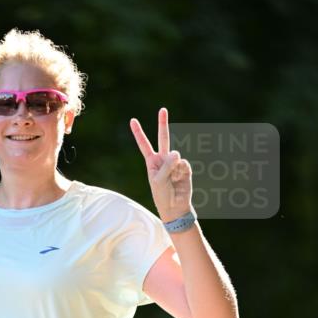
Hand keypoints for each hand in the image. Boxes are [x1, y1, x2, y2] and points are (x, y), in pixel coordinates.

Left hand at [130, 107, 193, 222]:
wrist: (175, 207)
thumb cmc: (162, 195)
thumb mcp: (158, 181)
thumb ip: (166, 165)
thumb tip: (177, 152)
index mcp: (152, 162)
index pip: (144, 145)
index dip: (139, 133)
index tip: (133, 120)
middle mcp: (163, 160)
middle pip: (163, 138)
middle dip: (163, 124)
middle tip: (162, 109)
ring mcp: (175, 162)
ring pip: (175, 156)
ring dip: (173, 168)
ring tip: (171, 180)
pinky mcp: (185, 167)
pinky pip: (183, 164)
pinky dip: (181, 172)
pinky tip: (180, 180)